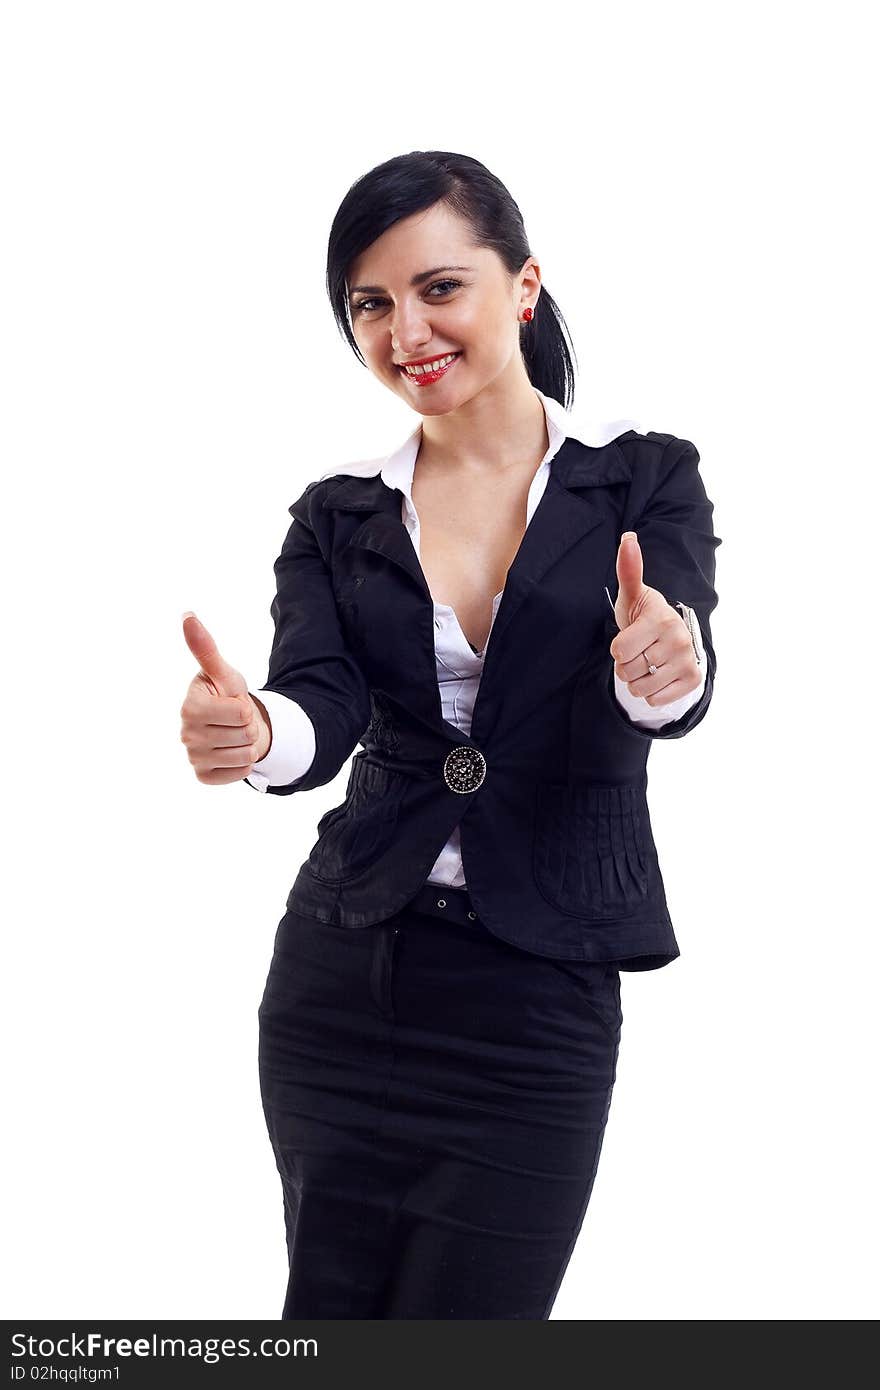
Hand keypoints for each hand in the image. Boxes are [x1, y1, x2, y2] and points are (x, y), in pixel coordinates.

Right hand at [179, 612, 271, 784]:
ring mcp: (193, 757)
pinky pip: (240, 774)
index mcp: (189, 707)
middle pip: (245, 734)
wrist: (233, 725)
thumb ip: (205, 648)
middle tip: (236, 721)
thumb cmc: (226, 695)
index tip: (233, 703)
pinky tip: (231, 752)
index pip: (239, 713)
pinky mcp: (203, 776)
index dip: (245, 707)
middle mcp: (186, 734)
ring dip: (247, 745)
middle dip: (248, 725)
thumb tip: (187, 615)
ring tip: (234, 735)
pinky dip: (243, 764)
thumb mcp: (223, 672)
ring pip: (245, 756)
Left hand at [609, 532, 701, 705]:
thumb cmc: (645, 616)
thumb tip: (628, 537)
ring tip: (648, 663)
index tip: (632, 636)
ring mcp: (688, 662)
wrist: (673, 638)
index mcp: (661, 620)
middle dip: (627, 665)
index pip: (618, 651)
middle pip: (627, 671)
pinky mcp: (694, 680)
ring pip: (640, 689)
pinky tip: (660, 676)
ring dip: (638, 680)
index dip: (618, 648)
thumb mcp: (633, 595)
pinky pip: (655, 700)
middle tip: (640, 650)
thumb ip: (628, 570)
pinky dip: (652, 693)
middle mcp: (679, 641)